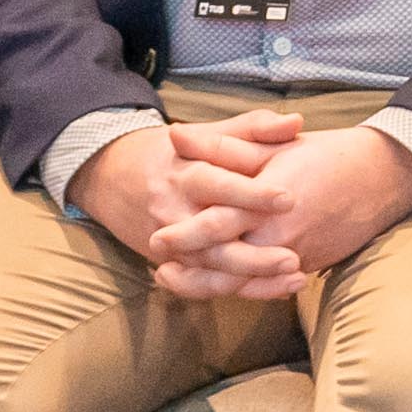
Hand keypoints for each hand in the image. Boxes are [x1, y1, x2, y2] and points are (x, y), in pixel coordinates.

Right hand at [69, 110, 296, 285]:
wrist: (114, 175)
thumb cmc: (178, 152)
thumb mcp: (210, 133)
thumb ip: (254, 128)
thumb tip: (296, 122)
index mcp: (184, 173)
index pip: (217, 184)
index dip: (251, 193)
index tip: (289, 198)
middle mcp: (174, 211)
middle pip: (211, 237)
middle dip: (251, 253)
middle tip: (292, 258)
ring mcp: (171, 242)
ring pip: (210, 267)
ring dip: (251, 278)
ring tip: (293, 279)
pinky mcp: (172, 262)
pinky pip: (203, 285)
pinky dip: (238, 289)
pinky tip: (275, 289)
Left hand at [134, 115, 411, 300]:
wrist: (380, 177)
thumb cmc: (324, 155)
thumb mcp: (270, 145)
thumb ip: (220, 146)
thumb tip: (174, 137)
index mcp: (268, 201)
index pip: (218, 226)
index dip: (186, 236)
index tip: (158, 241)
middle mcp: (280, 234)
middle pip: (227, 265)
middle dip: (191, 273)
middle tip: (160, 270)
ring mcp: (297, 255)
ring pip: (245, 283)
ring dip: (210, 286)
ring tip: (180, 282)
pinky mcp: (309, 265)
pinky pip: (269, 286)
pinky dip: (243, 289)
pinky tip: (224, 284)